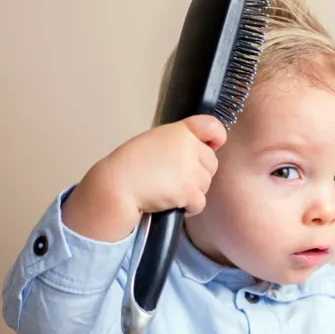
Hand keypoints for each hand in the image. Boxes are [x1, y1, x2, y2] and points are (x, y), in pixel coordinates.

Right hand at [62, 115, 226, 241]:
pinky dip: (190, 207)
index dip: (217, 136)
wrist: (117, 185)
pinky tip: (175, 203)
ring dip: (194, 190)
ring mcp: (190, 170)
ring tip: (171, 190)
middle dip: (200, 172)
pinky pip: (200, 203)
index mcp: (179, 131)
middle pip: (212, 162)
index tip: (214, 144)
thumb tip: (196, 150)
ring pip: (206, 184)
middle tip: (178, 178)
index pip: (211, 126)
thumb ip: (178, 142)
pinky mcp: (189, 192)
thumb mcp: (155, 141)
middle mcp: (188, 148)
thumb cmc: (130, 165)